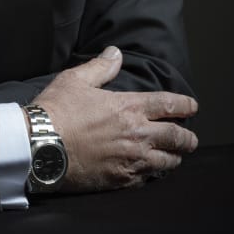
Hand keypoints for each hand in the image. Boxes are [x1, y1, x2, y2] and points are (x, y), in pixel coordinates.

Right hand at [36, 46, 198, 191]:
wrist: (41, 146)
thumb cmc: (56, 110)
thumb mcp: (76, 80)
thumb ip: (100, 67)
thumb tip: (115, 53)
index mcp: (128, 107)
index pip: (168, 105)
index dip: (184, 105)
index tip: (192, 106)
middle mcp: (136, 135)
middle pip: (177, 137)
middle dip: (188, 137)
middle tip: (190, 138)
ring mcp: (131, 160)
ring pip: (167, 162)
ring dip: (174, 157)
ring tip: (175, 156)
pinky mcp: (121, 180)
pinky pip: (148, 179)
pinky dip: (154, 174)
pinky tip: (151, 172)